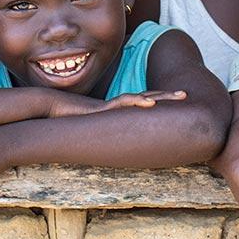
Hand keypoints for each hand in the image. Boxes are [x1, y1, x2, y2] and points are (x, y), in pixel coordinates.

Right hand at [45, 89, 184, 118]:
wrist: (53, 108)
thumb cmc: (70, 119)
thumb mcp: (92, 128)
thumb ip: (102, 132)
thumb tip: (110, 143)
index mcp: (118, 110)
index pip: (143, 103)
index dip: (160, 101)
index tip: (175, 101)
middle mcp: (118, 105)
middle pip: (148, 98)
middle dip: (168, 97)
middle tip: (186, 94)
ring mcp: (113, 105)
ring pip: (142, 98)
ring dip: (162, 97)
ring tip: (180, 96)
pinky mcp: (105, 107)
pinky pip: (125, 102)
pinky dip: (139, 102)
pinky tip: (151, 104)